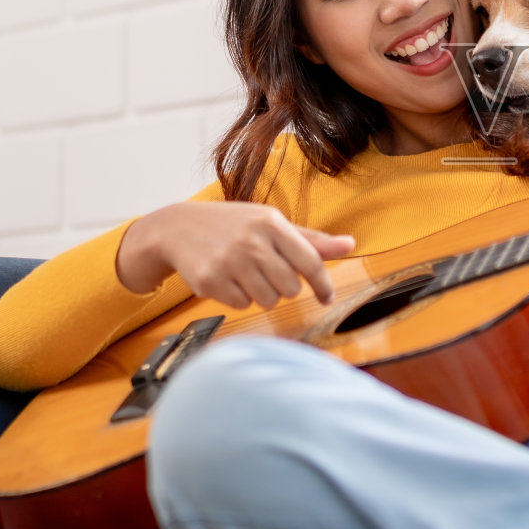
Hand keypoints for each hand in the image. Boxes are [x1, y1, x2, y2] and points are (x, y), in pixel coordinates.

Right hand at [116, 201, 354, 308]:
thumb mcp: (271, 223)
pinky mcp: (210, 281)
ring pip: (268, 300)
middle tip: (267, 273)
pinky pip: (242, 305)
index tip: (327, 297)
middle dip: (284, 287)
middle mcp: (252, 241)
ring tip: (246, 274)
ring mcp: (229, 261)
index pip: (311, 261)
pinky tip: (228, 279)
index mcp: (272, 223)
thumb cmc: (233, 225)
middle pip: (291, 288)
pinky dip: (239, 297)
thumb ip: (310, 239)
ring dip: (262, 294)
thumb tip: (350, 244)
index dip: (323, 285)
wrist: (178, 228)